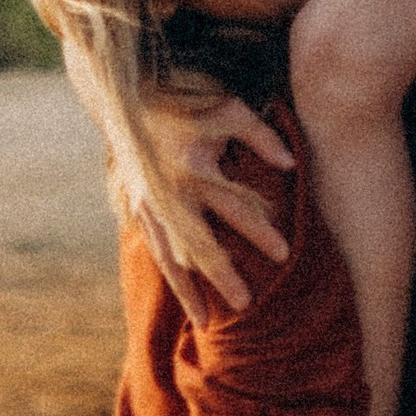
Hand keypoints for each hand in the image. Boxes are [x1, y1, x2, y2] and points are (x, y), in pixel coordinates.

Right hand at [125, 89, 294, 322]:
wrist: (124, 94)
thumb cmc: (184, 98)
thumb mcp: (227, 107)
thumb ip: (260, 135)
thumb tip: (290, 163)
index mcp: (193, 167)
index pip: (234, 207)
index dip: (260, 231)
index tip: (284, 255)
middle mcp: (169, 192)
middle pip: (199, 244)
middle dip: (221, 276)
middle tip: (244, 305)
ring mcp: (149, 204)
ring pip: (170, 256)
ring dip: (188, 290)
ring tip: (205, 321)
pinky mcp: (137, 208)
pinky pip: (154, 250)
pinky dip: (168, 275)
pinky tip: (182, 297)